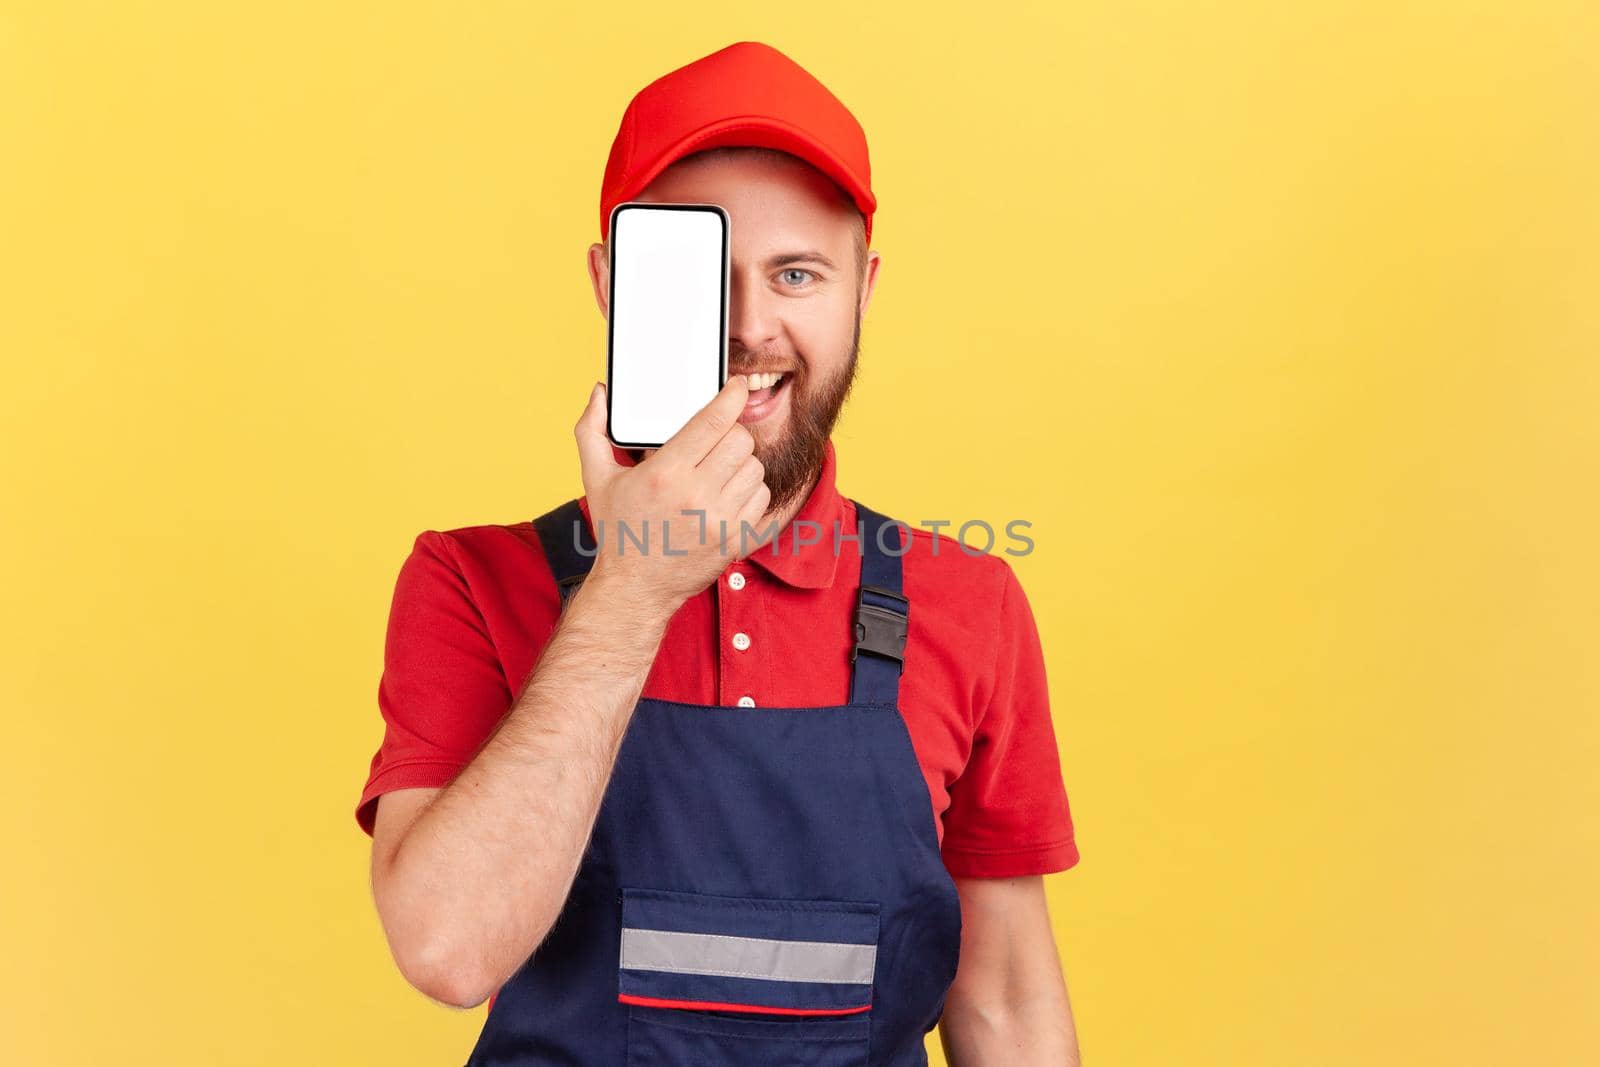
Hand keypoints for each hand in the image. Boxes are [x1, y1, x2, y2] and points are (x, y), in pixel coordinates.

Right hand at [573, 378, 771, 616]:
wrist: (636, 588)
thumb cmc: (619, 531)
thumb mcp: (597, 478)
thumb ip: (593, 430)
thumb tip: (599, 392)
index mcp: (665, 474)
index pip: (713, 422)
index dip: (732, 397)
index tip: (738, 387)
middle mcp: (696, 495)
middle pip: (740, 440)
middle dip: (731, 433)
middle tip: (717, 441)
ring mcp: (719, 520)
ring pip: (755, 468)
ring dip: (741, 463)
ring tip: (719, 471)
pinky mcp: (735, 540)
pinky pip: (761, 499)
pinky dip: (750, 492)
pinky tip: (728, 494)